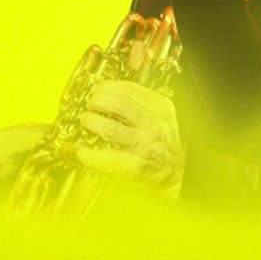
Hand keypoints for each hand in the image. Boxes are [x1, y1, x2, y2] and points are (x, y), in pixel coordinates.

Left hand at [77, 79, 184, 199]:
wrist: (177, 172)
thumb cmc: (165, 144)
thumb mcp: (163, 116)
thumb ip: (146, 102)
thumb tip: (117, 89)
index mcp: (161, 108)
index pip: (130, 90)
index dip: (108, 86)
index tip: (98, 88)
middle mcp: (153, 125)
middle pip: (119, 105)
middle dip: (98, 100)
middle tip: (91, 103)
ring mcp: (143, 145)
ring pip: (110, 129)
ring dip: (92, 122)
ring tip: (87, 121)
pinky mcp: (133, 165)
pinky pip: (105, 157)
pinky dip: (89, 153)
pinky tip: (82, 150)